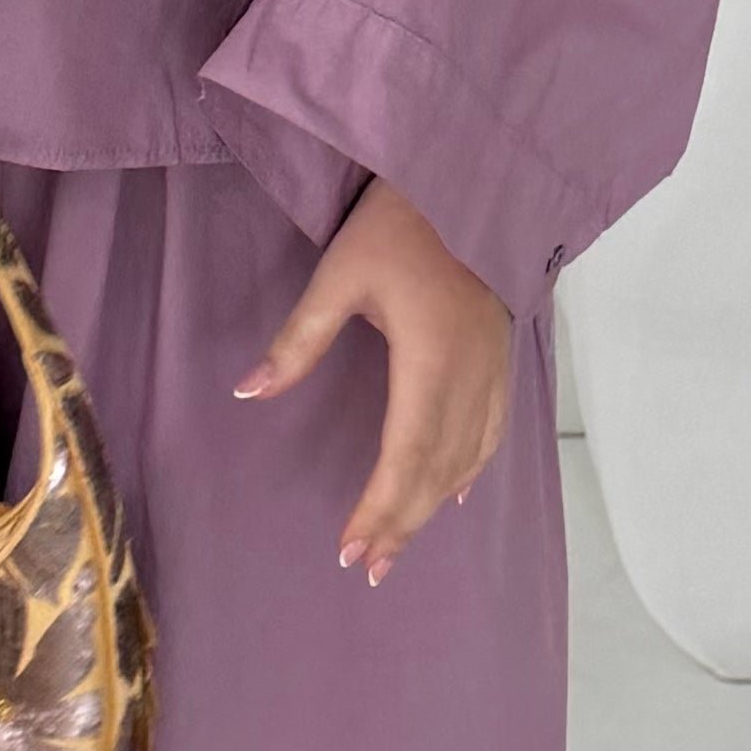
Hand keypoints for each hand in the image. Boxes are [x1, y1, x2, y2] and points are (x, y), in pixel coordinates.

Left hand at [232, 178, 511, 583]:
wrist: (471, 182)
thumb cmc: (399, 225)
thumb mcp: (339, 276)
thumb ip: (298, 340)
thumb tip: (248, 392)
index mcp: (430, 360)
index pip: (405, 453)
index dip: (380, 508)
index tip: (351, 549)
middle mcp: (470, 376)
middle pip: (437, 470)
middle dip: (402, 523)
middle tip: (368, 568)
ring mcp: (493, 371)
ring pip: (466, 459)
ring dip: (432, 507)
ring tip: (398, 546)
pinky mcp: (502, 361)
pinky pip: (492, 433)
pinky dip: (471, 471)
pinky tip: (455, 495)